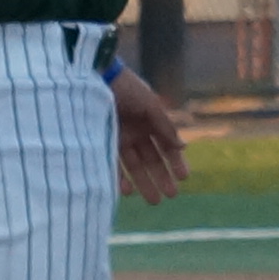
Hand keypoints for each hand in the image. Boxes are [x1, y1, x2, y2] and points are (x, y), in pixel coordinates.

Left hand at [110, 65, 188, 203]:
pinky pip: (112, 166)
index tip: (184, 177)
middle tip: (172, 195)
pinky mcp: (102, 143)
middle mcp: (136, 132)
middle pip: (152, 159)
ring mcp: (119, 139)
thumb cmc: (126, 88)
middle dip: (163, 177)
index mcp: (150, 121)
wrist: (94, 78)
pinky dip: (120, 180)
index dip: (176, 161)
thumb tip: (184, 146)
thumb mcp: (150, 105)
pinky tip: (128, 192)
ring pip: (135, 166)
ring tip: (154, 200)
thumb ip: (165, 126)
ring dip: (144, 183)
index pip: (167, 145)